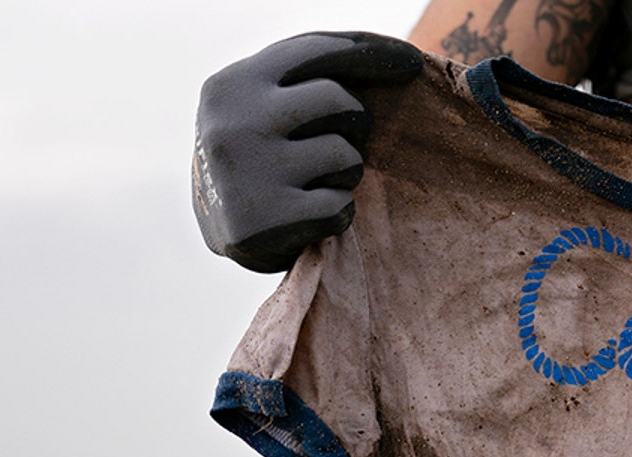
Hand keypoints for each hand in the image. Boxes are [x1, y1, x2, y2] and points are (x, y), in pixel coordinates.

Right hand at [192, 32, 424, 272]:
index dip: (371, 52)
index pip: (315, 52)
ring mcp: (247, 175)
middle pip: (338, 100)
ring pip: (345, 155)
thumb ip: (307, 77)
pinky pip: (340, 206)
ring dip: (347, 171)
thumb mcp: (264, 102)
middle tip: (341, 140)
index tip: (413, 63)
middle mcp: (233, 124)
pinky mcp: (264, 224)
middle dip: (355, 121)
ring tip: (317, 180)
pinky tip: (311, 215)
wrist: (218, 229)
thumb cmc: (262, 153)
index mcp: (232, 84)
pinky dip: (338, 212)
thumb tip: (399, 60)